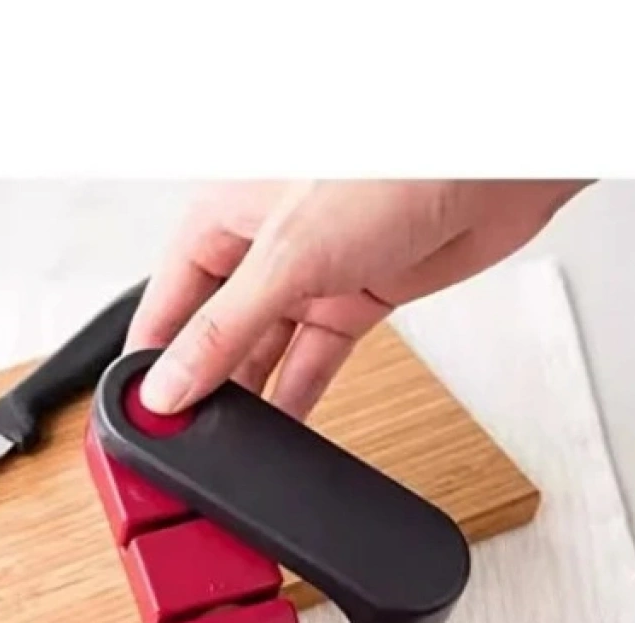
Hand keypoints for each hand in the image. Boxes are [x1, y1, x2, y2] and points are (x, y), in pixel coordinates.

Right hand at [127, 179, 590, 417]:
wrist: (492, 168)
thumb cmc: (390, 170)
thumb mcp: (284, 259)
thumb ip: (222, 332)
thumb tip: (169, 385)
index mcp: (222, 222)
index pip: (164, 304)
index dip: (151, 359)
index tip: (141, 411)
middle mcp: (260, 251)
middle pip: (212, 334)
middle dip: (201, 384)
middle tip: (184, 436)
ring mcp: (308, 278)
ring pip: (262, 352)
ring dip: (249, 397)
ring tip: (227, 443)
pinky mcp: (353, 301)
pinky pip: (312, 360)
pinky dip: (299, 396)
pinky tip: (281, 429)